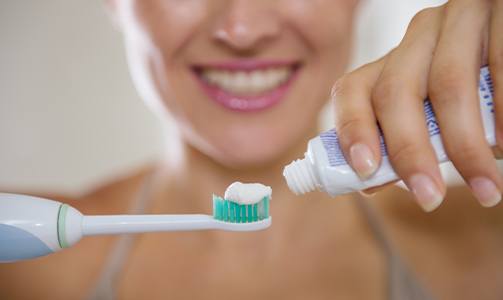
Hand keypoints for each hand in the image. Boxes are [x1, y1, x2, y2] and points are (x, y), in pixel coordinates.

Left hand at [332, 0, 502, 210]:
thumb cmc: (477, 92)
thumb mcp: (436, 110)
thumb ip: (406, 139)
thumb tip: (370, 183)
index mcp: (396, 59)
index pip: (354, 88)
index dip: (352, 129)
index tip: (365, 169)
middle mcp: (420, 34)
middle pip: (395, 91)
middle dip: (409, 151)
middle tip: (428, 197)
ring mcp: (461, 19)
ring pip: (447, 84)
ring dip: (465, 147)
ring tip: (485, 188)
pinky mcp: (501, 13)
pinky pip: (500, 66)